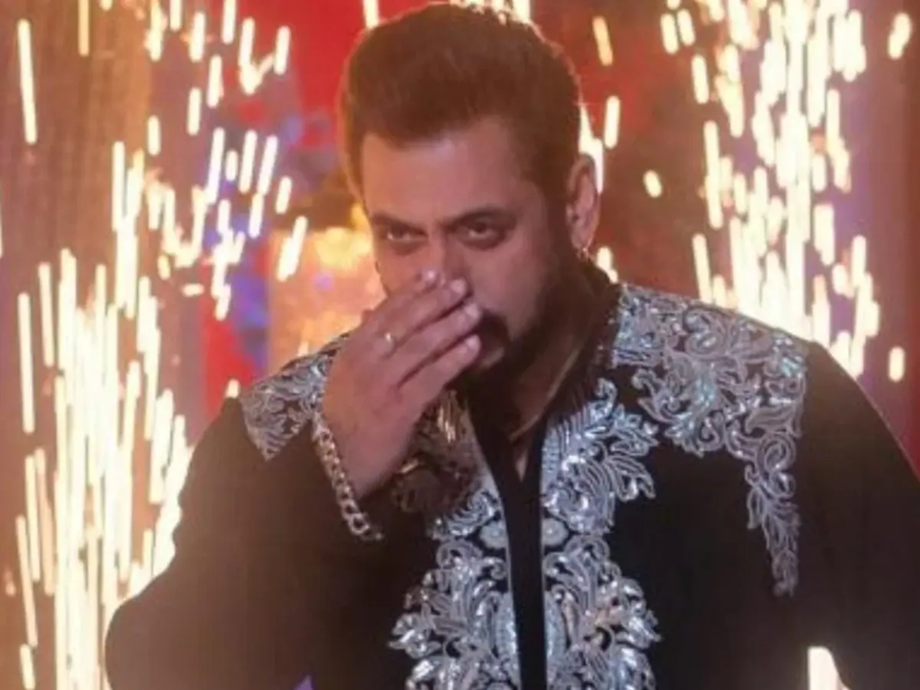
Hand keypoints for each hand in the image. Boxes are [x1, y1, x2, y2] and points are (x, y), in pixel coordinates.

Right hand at [321, 271, 481, 497]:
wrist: (333, 465)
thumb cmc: (344, 420)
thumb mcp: (345, 376)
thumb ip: (361, 344)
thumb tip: (367, 311)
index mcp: (352, 351)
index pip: (384, 312)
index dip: (411, 292)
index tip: (434, 273)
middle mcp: (366, 362)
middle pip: (405, 324)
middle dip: (435, 302)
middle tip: (461, 286)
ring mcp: (382, 385)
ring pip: (421, 347)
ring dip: (450, 326)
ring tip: (473, 311)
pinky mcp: (400, 408)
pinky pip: (431, 378)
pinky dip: (453, 359)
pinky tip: (473, 347)